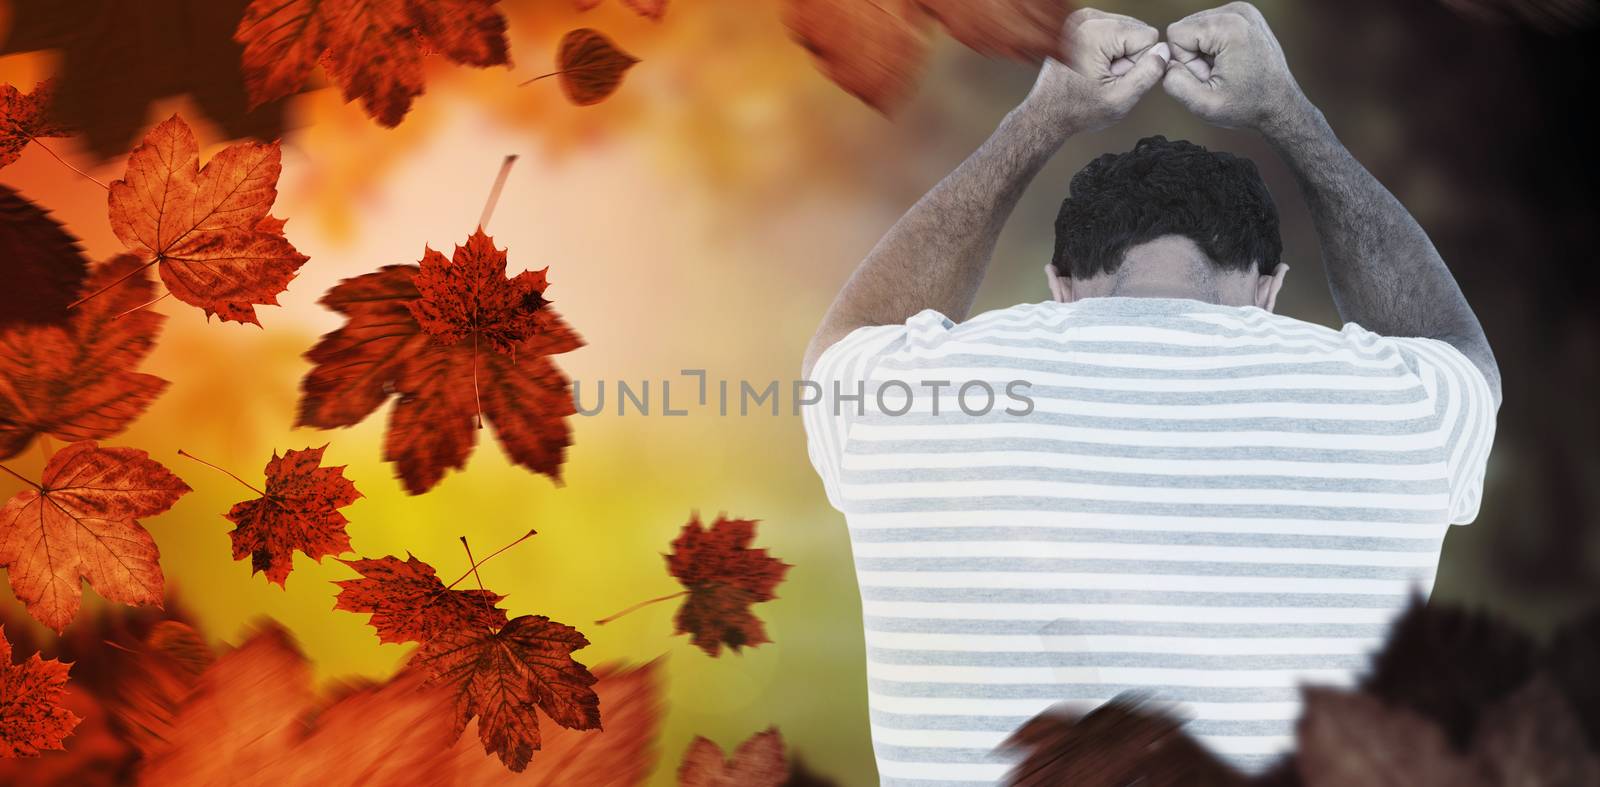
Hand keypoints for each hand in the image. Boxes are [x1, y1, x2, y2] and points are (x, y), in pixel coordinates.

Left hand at [1022, 8, 1169, 134]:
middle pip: (1138, 31)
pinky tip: (1093, 68)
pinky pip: (1114, 33)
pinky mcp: (1081, 23)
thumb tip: (1164, 51)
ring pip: (1128, 32)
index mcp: (1095, 32)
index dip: (1137, 63)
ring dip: (1119, 56)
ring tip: (1098, 74)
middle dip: (1128, 58)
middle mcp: (1087, 18)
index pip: (1148, 37)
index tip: (1114, 78)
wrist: (1047, 113)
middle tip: (1105, 78)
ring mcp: (1082, 18)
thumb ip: (1147, 74)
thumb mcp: (1120, 100)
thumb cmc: (1077, 110)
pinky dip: (1110, 51)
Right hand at [1162, 2, 1311, 132]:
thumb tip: (1163, 62)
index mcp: (1229, 27)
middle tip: (1219, 75)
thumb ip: (1174, 83)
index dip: (1185, 62)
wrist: (1280, 105)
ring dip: (1203, 52)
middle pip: (1185, 28)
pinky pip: (1209, 27)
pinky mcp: (1244, 15)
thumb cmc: (1247, 106)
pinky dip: (1213, 46)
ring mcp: (1243, 10)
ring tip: (1225, 69)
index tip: (1209, 76)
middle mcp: (1237, 11)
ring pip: (1195, 28)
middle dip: (1194, 55)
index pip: (1175, 34)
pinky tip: (1230, 61)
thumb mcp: (1204, 105)